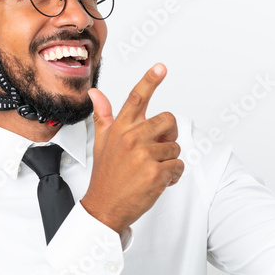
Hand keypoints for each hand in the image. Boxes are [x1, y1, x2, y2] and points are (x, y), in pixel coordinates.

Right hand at [81, 64, 183, 232]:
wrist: (104, 207)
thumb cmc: (105, 175)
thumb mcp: (101, 142)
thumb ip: (103, 115)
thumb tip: (95, 93)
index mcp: (120, 128)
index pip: (136, 98)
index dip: (150, 80)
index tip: (161, 67)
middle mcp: (131, 137)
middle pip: (168, 120)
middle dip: (168, 135)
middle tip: (157, 150)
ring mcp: (143, 155)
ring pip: (175, 147)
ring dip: (169, 161)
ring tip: (151, 171)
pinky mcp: (155, 172)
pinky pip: (178, 166)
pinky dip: (173, 176)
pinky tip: (157, 182)